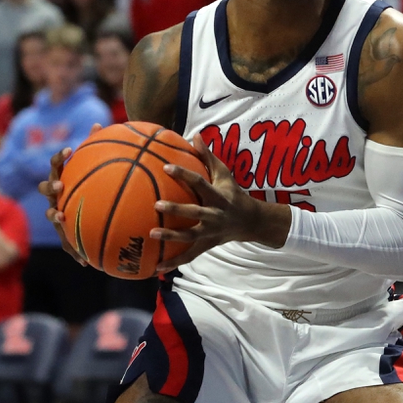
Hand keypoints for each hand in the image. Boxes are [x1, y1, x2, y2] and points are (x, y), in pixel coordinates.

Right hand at [39, 124, 103, 267]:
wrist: (80, 214)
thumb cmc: (84, 187)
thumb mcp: (89, 169)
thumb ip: (93, 147)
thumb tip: (97, 122)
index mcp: (61, 180)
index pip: (55, 166)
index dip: (58, 158)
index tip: (68, 149)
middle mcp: (55, 197)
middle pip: (47, 189)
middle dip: (52, 187)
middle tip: (61, 185)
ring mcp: (57, 214)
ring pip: (53, 215)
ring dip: (56, 216)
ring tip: (63, 217)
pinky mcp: (64, 234)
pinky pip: (68, 244)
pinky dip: (76, 253)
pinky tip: (85, 262)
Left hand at [151, 135, 280, 273]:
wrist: (251, 222)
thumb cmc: (233, 194)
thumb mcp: (225, 175)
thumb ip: (208, 157)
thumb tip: (194, 135)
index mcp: (217, 196)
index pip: (199, 183)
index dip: (184, 174)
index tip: (166, 167)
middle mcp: (214, 215)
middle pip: (194, 212)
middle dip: (176, 210)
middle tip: (156, 205)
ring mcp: (210, 232)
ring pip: (189, 236)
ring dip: (171, 236)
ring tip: (152, 234)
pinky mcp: (206, 245)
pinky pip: (189, 255)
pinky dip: (174, 262)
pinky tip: (156, 267)